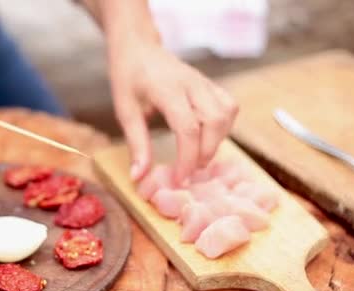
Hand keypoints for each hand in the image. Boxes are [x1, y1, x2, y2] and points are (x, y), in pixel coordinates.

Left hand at [108, 41, 238, 183]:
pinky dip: (224, 126)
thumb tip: (139, 177)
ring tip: (197, 157)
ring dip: (217, 140)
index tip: (179, 179)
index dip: (187, 158)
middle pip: (215, 121)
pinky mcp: (211, 85)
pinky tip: (208, 138)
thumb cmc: (129, 78)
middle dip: (205, 152)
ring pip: (227, 114)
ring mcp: (204, 82)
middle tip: (189, 171)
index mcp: (167, 89)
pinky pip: (229, 106)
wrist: (138, 48)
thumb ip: (136, 143)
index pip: (188, 128)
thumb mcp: (125, 111)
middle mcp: (192, 84)